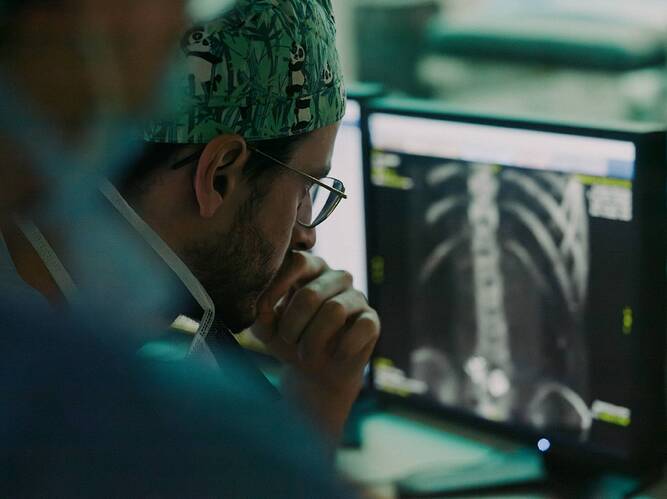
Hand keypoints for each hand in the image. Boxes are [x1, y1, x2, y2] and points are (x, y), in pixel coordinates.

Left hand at [252, 251, 379, 439]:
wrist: (316, 372)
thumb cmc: (289, 341)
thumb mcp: (267, 329)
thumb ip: (260, 314)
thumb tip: (260, 305)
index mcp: (308, 269)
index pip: (296, 261)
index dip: (278, 284)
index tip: (263, 309)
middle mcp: (335, 277)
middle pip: (311, 294)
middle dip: (293, 325)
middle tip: (288, 340)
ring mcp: (356, 296)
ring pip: (335, 311)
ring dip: (314, 340)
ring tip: (305, 354)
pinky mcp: (371, 319)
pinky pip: (361, 328)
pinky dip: (342, 348)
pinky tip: (334, 356)